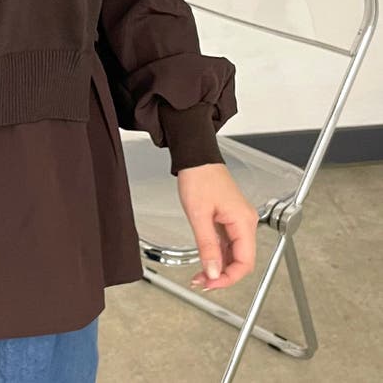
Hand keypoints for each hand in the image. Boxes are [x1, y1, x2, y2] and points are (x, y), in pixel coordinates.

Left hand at [176, 163, 258, 291]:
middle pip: (240, 260)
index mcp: (244, 221)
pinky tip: (205, 261)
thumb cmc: (199, 177)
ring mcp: (237, 220)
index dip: (229, 278)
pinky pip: (227, 243)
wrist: (195, 157)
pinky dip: (216, 254)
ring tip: (200, 275)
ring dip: (218, 267)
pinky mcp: (229, 218)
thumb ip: (207, 246)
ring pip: (233, 253)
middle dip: (221, 275)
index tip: (211, 284)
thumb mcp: (199, 214)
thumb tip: (213, 272)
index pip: (245, 262)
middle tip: (202, 282)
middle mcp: (245, 222)